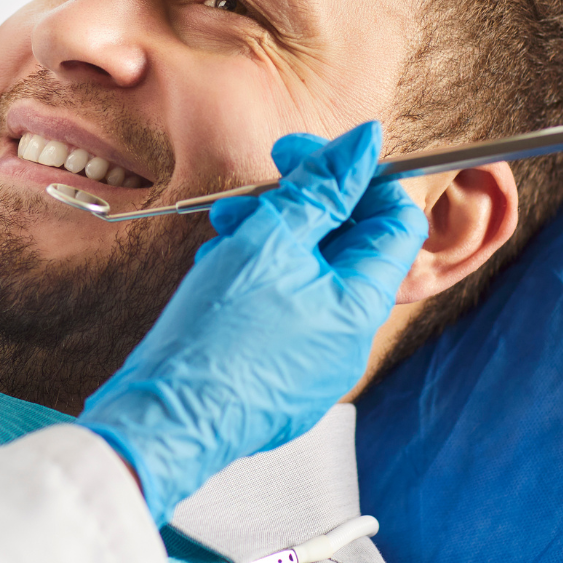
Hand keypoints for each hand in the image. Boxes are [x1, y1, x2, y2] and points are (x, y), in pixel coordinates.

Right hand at [76, 121, 427, 523]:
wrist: (166, 417)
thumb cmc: (214, 335)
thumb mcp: (268, 239)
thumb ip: (321, 188)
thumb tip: (365, 145)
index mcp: (362, 303)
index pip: (396, 220)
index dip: (357, 178)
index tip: (307, 158)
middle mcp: (351, 339)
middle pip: (348, 246)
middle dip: (300, 207)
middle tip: (252, 195)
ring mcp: (319, 362)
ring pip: (310, 277)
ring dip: (271, 240)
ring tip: (224, 234)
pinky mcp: (285, 377)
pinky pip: (287, 311)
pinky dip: (259, 281)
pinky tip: (220, 273)